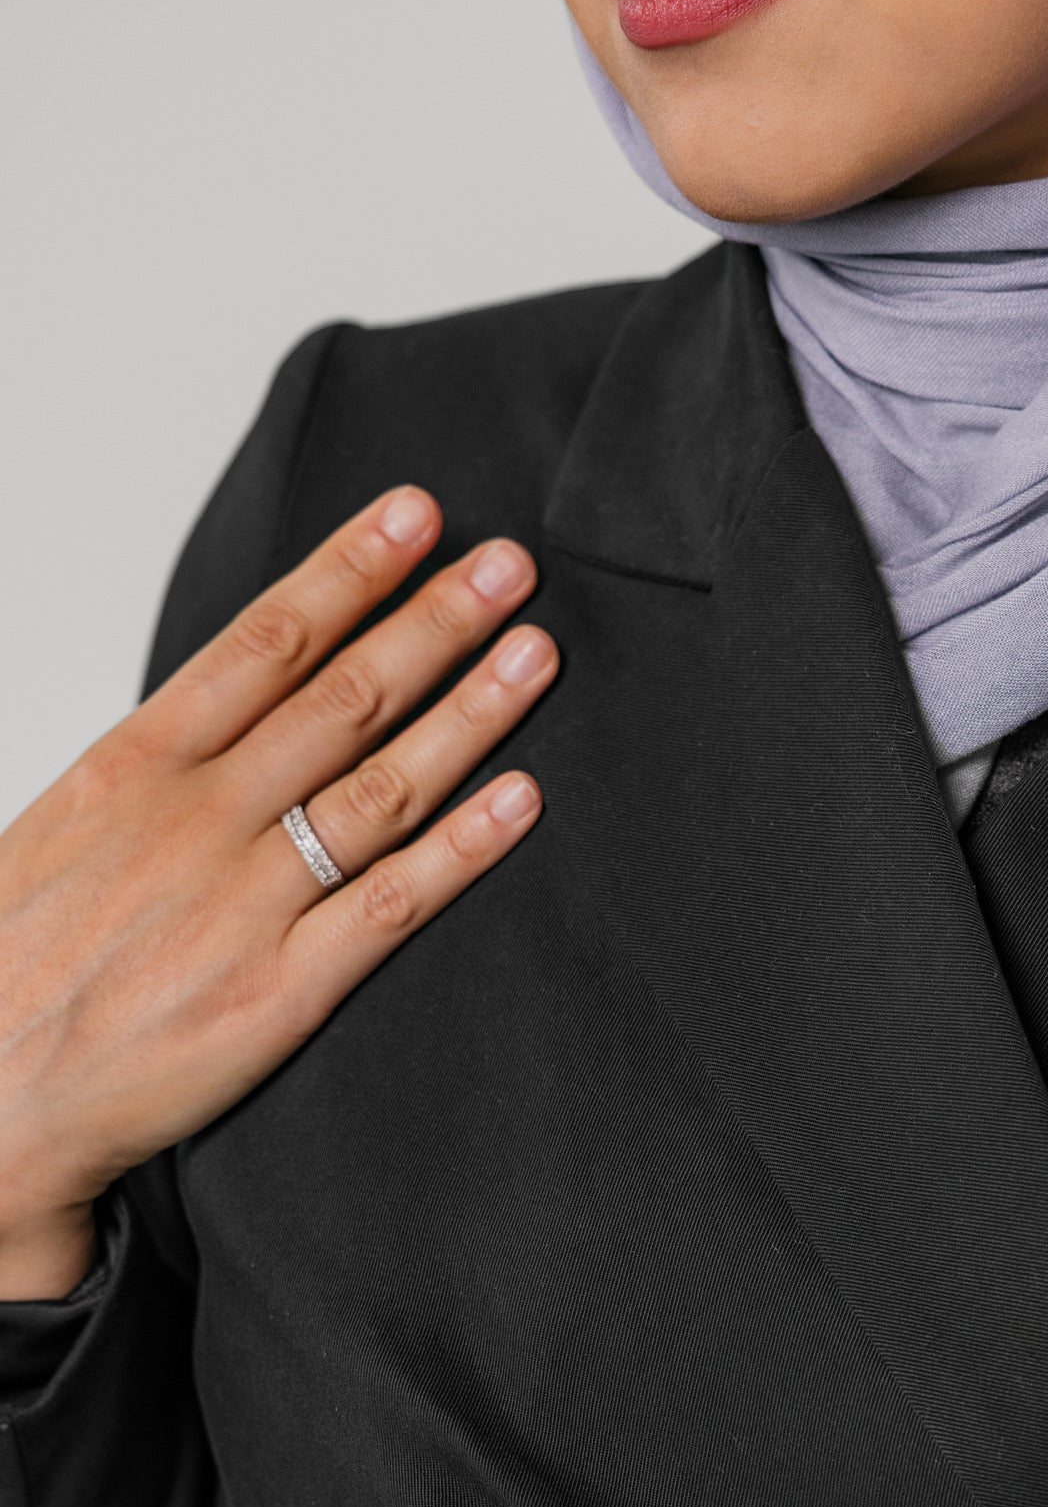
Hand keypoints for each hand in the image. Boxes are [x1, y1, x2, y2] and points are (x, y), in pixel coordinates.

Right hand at [0, 488, 556, 1297]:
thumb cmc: (18, 965)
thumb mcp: (64, 825)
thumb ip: (161, 768)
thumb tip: (242, 707)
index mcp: (136, 766)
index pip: (265, 642)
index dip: (352, 570)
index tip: (416, 515)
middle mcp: (198, 821)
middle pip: (342, 697)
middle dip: (436, 621)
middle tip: (510, 566)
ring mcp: (246, 904)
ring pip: (381, 786)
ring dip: (470, 713)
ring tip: (535, 655)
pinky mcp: (282, 991)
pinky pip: (391, 903)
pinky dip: (464, 847)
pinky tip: (520, 799)